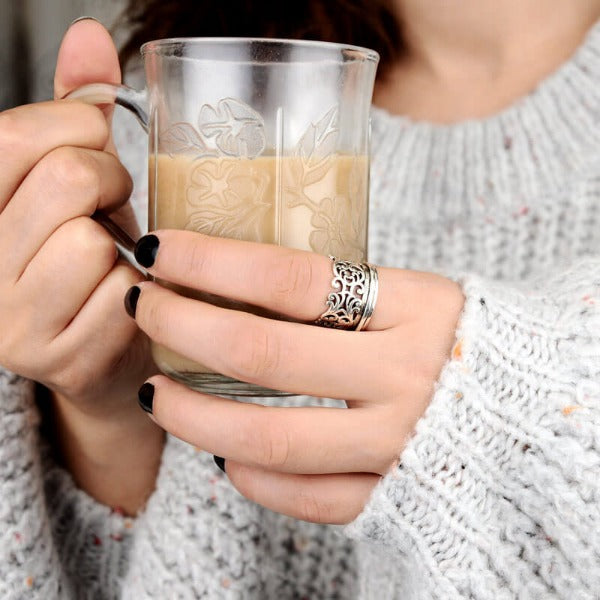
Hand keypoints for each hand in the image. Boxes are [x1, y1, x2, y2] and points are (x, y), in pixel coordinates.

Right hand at [0, 20, 160, 511]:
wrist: (104, 351)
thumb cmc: (91, 256)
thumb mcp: (72, 182)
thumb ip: (74, 112)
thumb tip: (89, 34)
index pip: (17, 136)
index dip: (81, 132)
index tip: (98, 152)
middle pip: (67, 181)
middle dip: (112, 183)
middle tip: (115, 209)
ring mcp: (13, 321)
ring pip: (92, 243)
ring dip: (125, 243)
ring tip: (119, 258)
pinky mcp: (61, 359)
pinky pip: (125, 296)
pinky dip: (141, 290)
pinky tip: (128, 299)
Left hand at [127, 230, 464, 523]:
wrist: (530, 401)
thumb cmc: (456, 335)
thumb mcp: (411, 293)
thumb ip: (340, 293)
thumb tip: (240, 281)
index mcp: (416, 306)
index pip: (290, 278)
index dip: (212, 262)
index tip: (160, 251)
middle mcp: (408, 375)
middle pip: (266, 355)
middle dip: (184, 327)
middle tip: (144, 308)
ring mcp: (400, 441)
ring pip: (273, 440)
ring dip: (195, 417)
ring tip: (155, 392)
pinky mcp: (395, 491)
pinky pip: (308, 498)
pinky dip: (253, 478)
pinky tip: (224, 455)